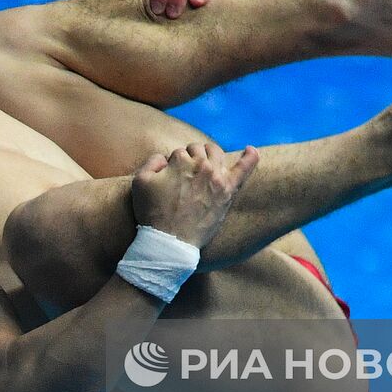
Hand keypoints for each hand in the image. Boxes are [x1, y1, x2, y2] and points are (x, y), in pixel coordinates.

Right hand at [130, 143, 259, 248]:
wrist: (170, 242)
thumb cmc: (152, 212)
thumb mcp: (140, 182)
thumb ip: (152, 161)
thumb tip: (166, 158)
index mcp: (180, 160)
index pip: (179, 153)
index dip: (172, 166)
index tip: (169, 181)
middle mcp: (201, 165)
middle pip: (197, 150)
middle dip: (189, 159)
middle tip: (183, 179)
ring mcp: (217, 177)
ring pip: (216, 153)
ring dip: (208, 155)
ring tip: (203, 167)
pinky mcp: (228, 192)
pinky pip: (244, 170)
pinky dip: (250, 158)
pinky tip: (251, 149)